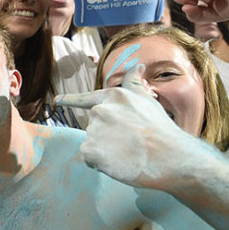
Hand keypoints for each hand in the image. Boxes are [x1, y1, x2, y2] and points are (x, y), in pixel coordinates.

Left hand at [56, 65, 202, 189]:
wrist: (171, 157)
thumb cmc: (162, 130)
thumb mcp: (147, 101)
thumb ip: (135, 84)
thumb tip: (137, 65)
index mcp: (113, 96)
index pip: (86, 98)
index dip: (70, 100)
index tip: (57, 101)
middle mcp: (100, 110)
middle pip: (94, 127)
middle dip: (108, 136)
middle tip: (131, 143)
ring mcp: (95, 130)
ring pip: (92, 143)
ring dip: (106, 151)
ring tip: (128, 153)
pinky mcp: (91, 150)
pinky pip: (90, 158)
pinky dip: (101, 164)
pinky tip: (119, 163)